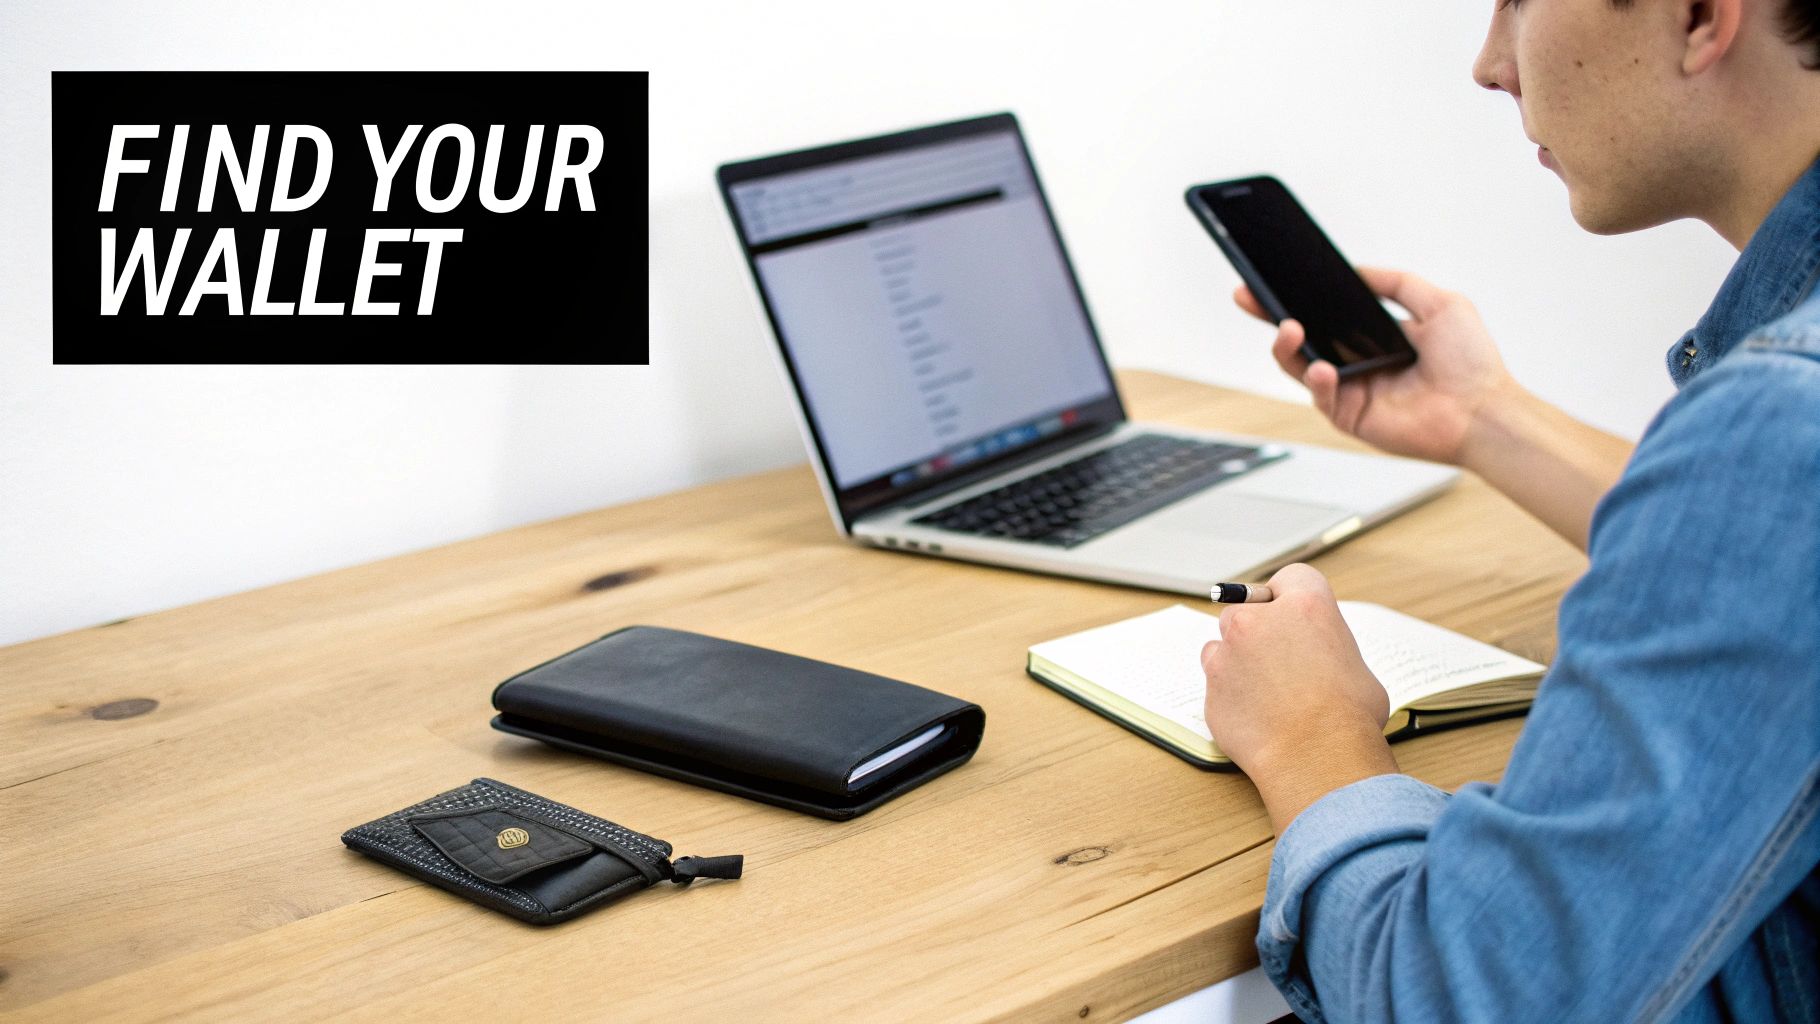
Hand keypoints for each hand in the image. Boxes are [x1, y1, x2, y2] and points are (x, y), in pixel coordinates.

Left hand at [1201, 563, 1399, 830]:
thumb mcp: (1357, 666)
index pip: (1292, 577)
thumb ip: (1328, 648)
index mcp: (1305, 605)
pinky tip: (1253, 713)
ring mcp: (1228, 651)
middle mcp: (1259, 619)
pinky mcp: (1211, 685)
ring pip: (1223, 643)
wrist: (1319, 758)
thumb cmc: (1349, 718)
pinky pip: (1215, 681)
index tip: (1289, 612)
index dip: (1292, 596)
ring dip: (1237, 660)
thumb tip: (1322, 660)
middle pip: (1248, 609)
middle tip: (1278, 660)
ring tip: (1266, 693)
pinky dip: (1228, 692)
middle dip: (1258, 629)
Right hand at [1235, 267, 1517, 465]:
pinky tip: (1323, 368)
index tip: (1271, 280)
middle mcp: (1359, 364)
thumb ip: (1397, 282)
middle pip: (1303, 340)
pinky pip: (1321, 398)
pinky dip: (1317, 381)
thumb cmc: (1473, 362)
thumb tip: (1357, 269)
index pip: (1326, 316)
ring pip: (1301, 368)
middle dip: (1272, 318)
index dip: (1297, 299)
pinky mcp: (1352, 418)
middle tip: (1249, 297)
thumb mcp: (1440, 302)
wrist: (1484, 409)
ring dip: (1288, 348)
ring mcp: (1352, 392)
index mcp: (1374, 338)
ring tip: (1290, 328)